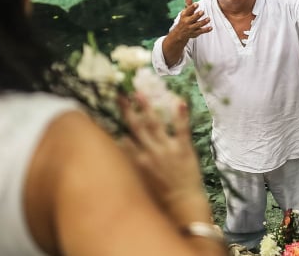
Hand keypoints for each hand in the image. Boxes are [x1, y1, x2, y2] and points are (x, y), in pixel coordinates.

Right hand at [120, 95, 205, 213]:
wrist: (182, 206)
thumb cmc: (161, 197)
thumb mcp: (139, 183)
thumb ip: (131, 166)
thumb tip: (122, 149)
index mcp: (137, 161)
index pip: (125, 139)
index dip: (120, 126)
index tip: (115, 111)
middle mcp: (148, 152)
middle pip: (135, 127)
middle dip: (126, 109)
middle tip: (121, 94)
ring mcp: (166, 149)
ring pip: (154, 124)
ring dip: (146, 107)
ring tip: (140, 93)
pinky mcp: (183, 149)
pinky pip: (181, 129)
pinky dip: (181, 116)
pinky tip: (181, 102)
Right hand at [173, 0, 211, 41]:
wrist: (180, 33)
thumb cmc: (185, 19)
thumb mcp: (185, 12)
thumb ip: (188, 3)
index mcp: (184, 15)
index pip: (188, 10)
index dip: (192, 7)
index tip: (197, 4)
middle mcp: (187, 22)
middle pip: (193, 18)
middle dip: (197, 15)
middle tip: (202, 11)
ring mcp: (191, 28)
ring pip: (197, 25)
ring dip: (203, 22)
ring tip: (209, 18)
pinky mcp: (195, 33)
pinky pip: (201, 31)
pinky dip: (206, 30)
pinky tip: (211, 27)